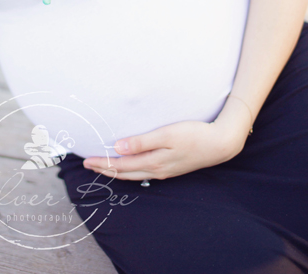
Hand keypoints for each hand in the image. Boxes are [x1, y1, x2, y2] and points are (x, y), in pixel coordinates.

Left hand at [83, 100, 251, 180]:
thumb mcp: (167, 135)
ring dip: (117, 170)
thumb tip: (118, 148)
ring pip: (134, 174)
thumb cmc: (194, 135)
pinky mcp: (172, 167)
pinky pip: (144, 172)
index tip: (86, 161)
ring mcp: (165, 170)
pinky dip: (131, 169)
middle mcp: (157, 170)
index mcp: (153, 162)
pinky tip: (130, 165)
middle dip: (105, 169)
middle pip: (125, 173)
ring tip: (104, 166)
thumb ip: (142, 142)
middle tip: (88, 165)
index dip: (103, 163)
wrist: (221, 143)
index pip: (121, 165)